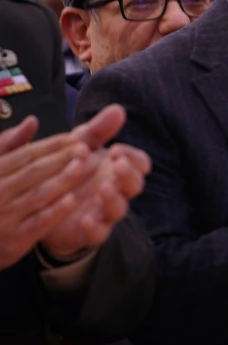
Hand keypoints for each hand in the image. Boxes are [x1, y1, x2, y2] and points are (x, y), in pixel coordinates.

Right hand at [0, 117, 93, 268]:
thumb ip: (11, 144)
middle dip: (61, 159)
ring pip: (38, 195)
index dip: (52, 145)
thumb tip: (32, 121)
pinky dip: (55, 211)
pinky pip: (38, 223)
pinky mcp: (14, 240)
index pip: (26, 155)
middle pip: (34, 172)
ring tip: (84, 166)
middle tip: (85, 149)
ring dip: (63, 180)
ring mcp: (4, 217)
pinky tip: (73, 200)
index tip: (76, 138)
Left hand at [41, 105, 151, 260]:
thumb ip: (98, 130)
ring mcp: (104, 211)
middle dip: (129, 175)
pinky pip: (99, 233)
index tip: (117, 150)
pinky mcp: (89, 231)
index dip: (134, 158)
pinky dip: (95, 227)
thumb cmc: (70, 172)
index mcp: (117, 168)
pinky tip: (86, 219)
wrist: (46, 206)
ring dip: (114, 198)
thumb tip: (118, 109)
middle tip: (116, 164)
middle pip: (135, 185)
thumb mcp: (80, 147)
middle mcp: (116, 190)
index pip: (140, 163)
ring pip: (120, 209)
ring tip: (103, 188)